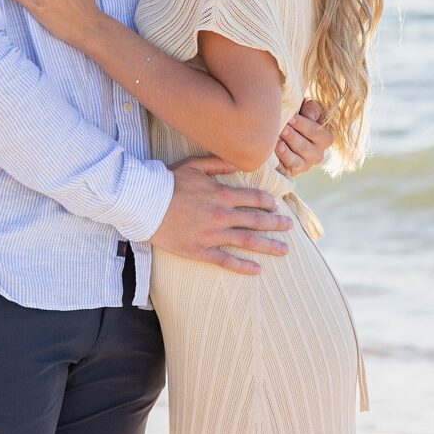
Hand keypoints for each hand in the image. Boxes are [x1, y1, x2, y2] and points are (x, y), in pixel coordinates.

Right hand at [151, 156, 292, 275]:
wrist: (144, 203)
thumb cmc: (167, 181)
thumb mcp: (194, 165)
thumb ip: (218, 164)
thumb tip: (239, 164)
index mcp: (220, 194)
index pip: (253, 198)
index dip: (267, 202)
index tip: (276, 205)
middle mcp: (221, 215)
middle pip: (256, 221)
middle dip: (275, 224)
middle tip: (289, 227)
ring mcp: (212, 235)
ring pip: (247, 242)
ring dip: (268, 246)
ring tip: (284, 250)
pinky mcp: (200, 251)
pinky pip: (226, 261)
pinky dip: (243, 266)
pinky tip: (257, 269)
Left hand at [274, 99, 332, 176]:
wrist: (286, 129)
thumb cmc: (299, 114)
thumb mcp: (307, 107)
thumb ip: (311, 108)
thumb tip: (311, 115)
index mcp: (325, 138)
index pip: (316, 132)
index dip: (303, 125)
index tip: (291, 117)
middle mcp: (317, 155)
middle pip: (305, 148)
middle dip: (292, 137)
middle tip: (282, 128)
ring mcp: (304, 165)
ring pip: (296, 162)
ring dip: (286, 152)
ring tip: (277, 142)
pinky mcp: (290, 172)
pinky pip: (284, 171)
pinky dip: (278, 164)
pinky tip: (271, 155)